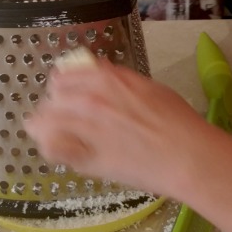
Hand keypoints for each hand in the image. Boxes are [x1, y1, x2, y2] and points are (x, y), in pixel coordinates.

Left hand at [24, 54, 205, 196]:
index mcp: (105, 78)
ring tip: (52, 134)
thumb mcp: (147, 86)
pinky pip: (53, 150)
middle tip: (64, 116)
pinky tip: (59, 152)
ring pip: (44, 122)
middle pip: (52, 98)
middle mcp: (89, 99)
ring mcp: (85, 129)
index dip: (63, 86)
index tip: (67, 94)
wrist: (187, 156)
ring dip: (46, 127)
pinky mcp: (86, 158)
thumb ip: (117, 79)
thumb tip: (98, 72)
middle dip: (55, 106)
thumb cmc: (177, 120)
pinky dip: (51, 149)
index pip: (63, 77)